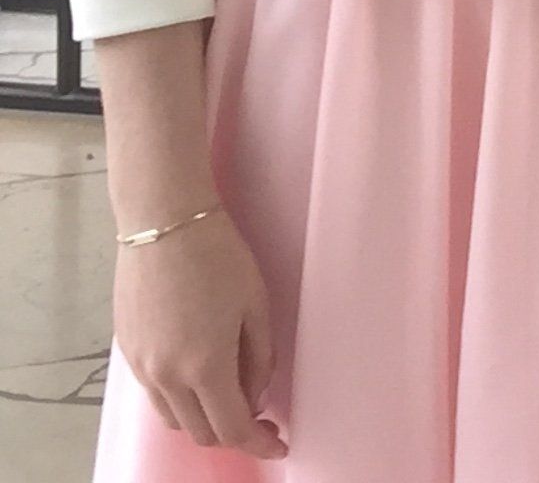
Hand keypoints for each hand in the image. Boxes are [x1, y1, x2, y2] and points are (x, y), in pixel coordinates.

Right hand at [114, 213, 285, 456]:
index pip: (233, 428)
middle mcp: (167, 376)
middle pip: (201, 431)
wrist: (164, 224)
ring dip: (204, 418)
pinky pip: (156, 395)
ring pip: (174, 418)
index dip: (259, 443)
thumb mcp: (256, 306)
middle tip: (263, 417)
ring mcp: (142, 367)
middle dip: (235, 433)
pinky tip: (202, 375)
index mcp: (205, 366)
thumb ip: (258, 359)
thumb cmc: (219, 257)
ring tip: (233, 393)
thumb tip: (255, 395)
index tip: (280, 445)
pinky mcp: (127, 353)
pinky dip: (181, 399)